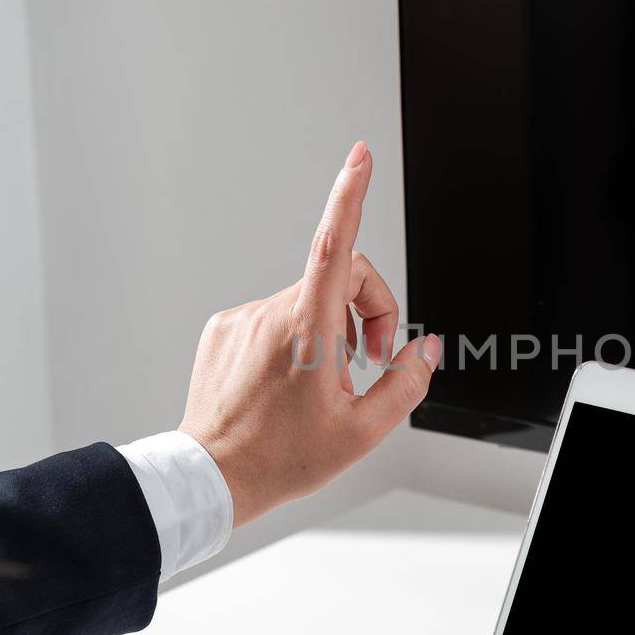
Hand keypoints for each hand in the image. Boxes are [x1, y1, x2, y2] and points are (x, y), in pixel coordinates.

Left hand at [179, 140, 438, 524]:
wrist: (211, 476)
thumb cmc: (281, 458)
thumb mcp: (363, 432)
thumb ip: (406, 383)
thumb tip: (423, 349)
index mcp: (308, 333)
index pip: (335, 246)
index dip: (350, 195)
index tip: (359, 158)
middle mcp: (271, 315)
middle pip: (341, 279)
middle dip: (370, 310)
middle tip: (375, 360)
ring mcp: (243, 319)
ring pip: (309, 299)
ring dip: (332, 328)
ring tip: (328, 381)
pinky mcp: (224, 329)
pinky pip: (276, 316)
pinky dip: (297, 337)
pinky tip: (291, 381)